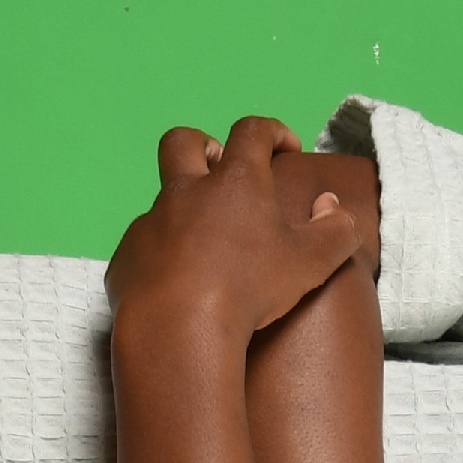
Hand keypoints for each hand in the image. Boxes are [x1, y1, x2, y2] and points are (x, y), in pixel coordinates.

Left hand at [105, 116, 367, 340]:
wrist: (178, 330)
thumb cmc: (249, 290)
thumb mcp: (312, 262)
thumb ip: (336, 230)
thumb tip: (333, 207)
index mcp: (235, 182)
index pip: (252, 132)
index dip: (272, 132)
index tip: (287, 148)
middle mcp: (186, 193)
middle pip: (182, 143)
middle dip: (203, 145)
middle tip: (221, 168)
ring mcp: (150, 224)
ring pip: (162, 202)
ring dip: (183, 213)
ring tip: (206, 249)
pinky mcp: (126, 259)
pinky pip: (143, 249)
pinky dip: (161, 259)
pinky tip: (176, 287)